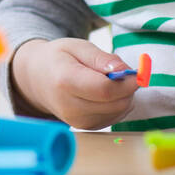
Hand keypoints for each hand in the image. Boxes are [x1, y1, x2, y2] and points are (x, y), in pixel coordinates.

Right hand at [12, 37, 137, 129]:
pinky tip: (106, 93)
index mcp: (65, 81)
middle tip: (124, 73)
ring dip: (124, 96)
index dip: (127, 82)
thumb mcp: (77, 47)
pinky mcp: (86, 127)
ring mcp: (77, 121)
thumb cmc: (59, 59)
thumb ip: (101, 58)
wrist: (38, 79)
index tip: (136, 72)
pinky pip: (114, 117)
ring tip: (110, 81)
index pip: (105, 90)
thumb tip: (124, 71)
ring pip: (118, 111)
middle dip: (128, 88)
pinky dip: (117, 104)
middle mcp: (70, 106)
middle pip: (115, 103)